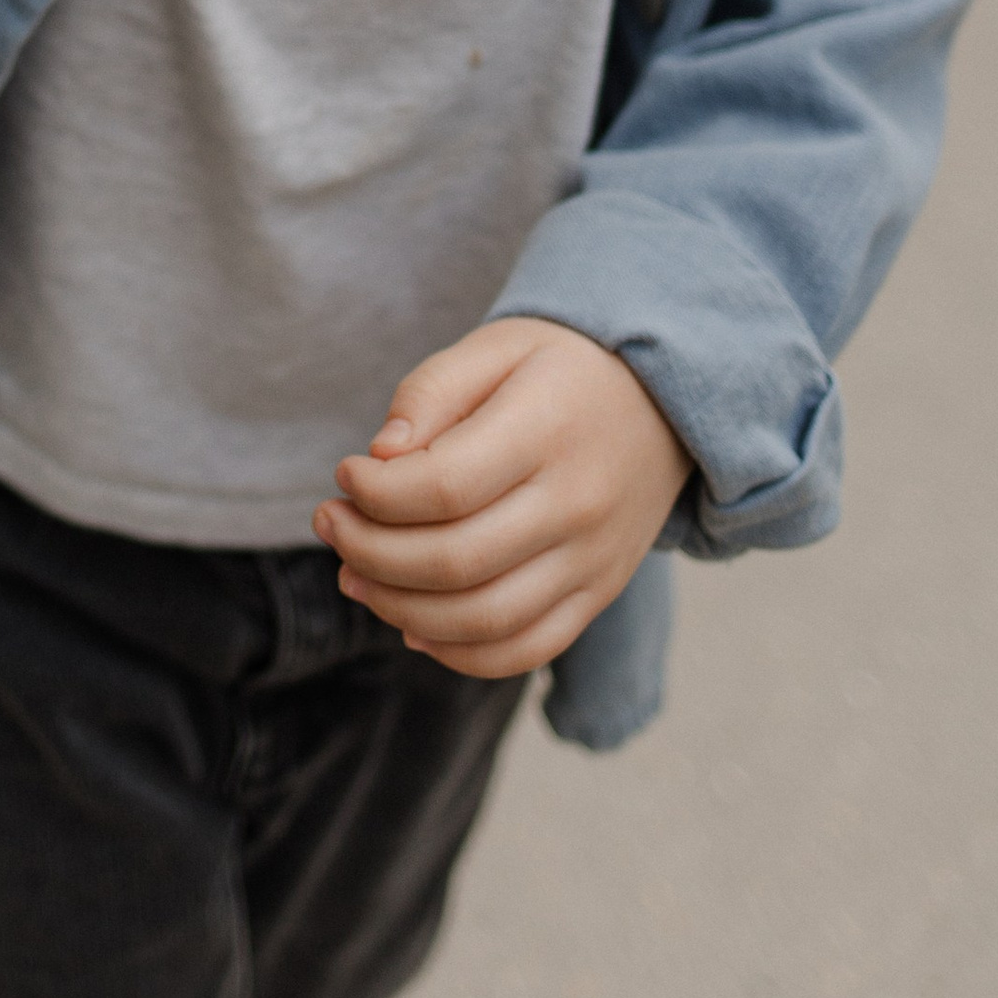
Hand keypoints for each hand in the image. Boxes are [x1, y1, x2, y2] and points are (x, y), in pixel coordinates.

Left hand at [314, 317, 689, 679]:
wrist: (666, 402)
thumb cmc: (561, 369)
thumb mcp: (497, 345)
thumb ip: (431, 392)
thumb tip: (379, 459)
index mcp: (548, 431)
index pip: (444, 489)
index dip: (376, 494)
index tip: (345, 475)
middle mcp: (578, 505)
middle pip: (454, 563)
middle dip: (369, 553)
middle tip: (331, 524)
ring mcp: (594, 559)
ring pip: (484, 620)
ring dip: (398, 609)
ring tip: (354, 575)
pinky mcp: (600, 594)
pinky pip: (526, 650)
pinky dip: (460, 652)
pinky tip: (412, 623)